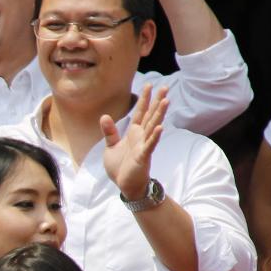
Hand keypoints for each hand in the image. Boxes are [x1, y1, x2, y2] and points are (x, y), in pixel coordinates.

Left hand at [102, 83, 167, 198]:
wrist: (124, 185)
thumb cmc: (120, 166)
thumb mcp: (111, 147)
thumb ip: (109, 132)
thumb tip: (104, 116)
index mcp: (133, 133)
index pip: (140, 112)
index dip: (144, 99)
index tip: (150, 85)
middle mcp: (141, 137)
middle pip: (151, 116)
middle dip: (157, 101)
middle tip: (165, 86)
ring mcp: (143, 146)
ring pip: (153, 127)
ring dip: (160, 114)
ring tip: (166, 101)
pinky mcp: (143, 157)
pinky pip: (150, 145)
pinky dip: (155, 137)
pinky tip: (161, 128)